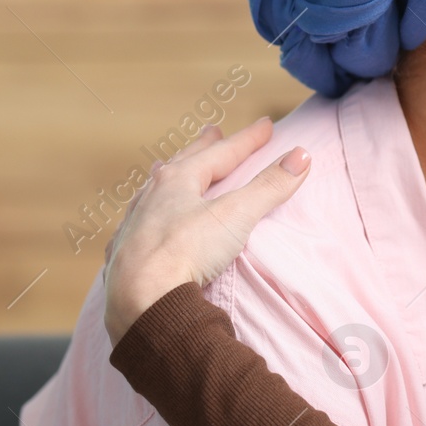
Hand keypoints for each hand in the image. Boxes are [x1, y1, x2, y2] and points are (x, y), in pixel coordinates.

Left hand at [102, 117, 310, 344]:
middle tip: (212, 132)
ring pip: (152, 191)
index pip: (221, 153)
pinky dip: (144, 214)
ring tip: (167, 166)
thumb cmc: (186, 251)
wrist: (141, 299)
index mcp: (177, 181)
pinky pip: (135, 225)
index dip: (247, 140)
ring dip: (167, 177)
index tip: (267, 126)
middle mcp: (151, 196)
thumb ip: (269, 186)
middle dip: (202, 148)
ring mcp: (134, 224)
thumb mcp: (236, 216)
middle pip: (182, 163)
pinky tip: (140, 219)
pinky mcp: (124, 254)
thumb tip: (301, 156)